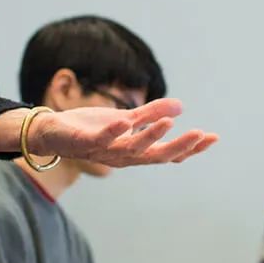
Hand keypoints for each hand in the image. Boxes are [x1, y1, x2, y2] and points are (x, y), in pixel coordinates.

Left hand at [0, 99, 218, 166]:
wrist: (51, 134)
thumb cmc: (90, 129)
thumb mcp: (125, 118)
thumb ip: (150, 114)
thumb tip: (180, 105)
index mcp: (135, 151)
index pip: (168, 153)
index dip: (190, 147)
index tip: (213, 137)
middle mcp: (123, 156)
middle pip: (157, 156)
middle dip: (179, 146)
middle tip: (200, 135)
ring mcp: (104, 151)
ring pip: (132, 149)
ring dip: (151, 137)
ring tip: (170, 123)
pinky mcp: (84, 143)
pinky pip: (100, 140)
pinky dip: (112, 132)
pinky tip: (125, 121)